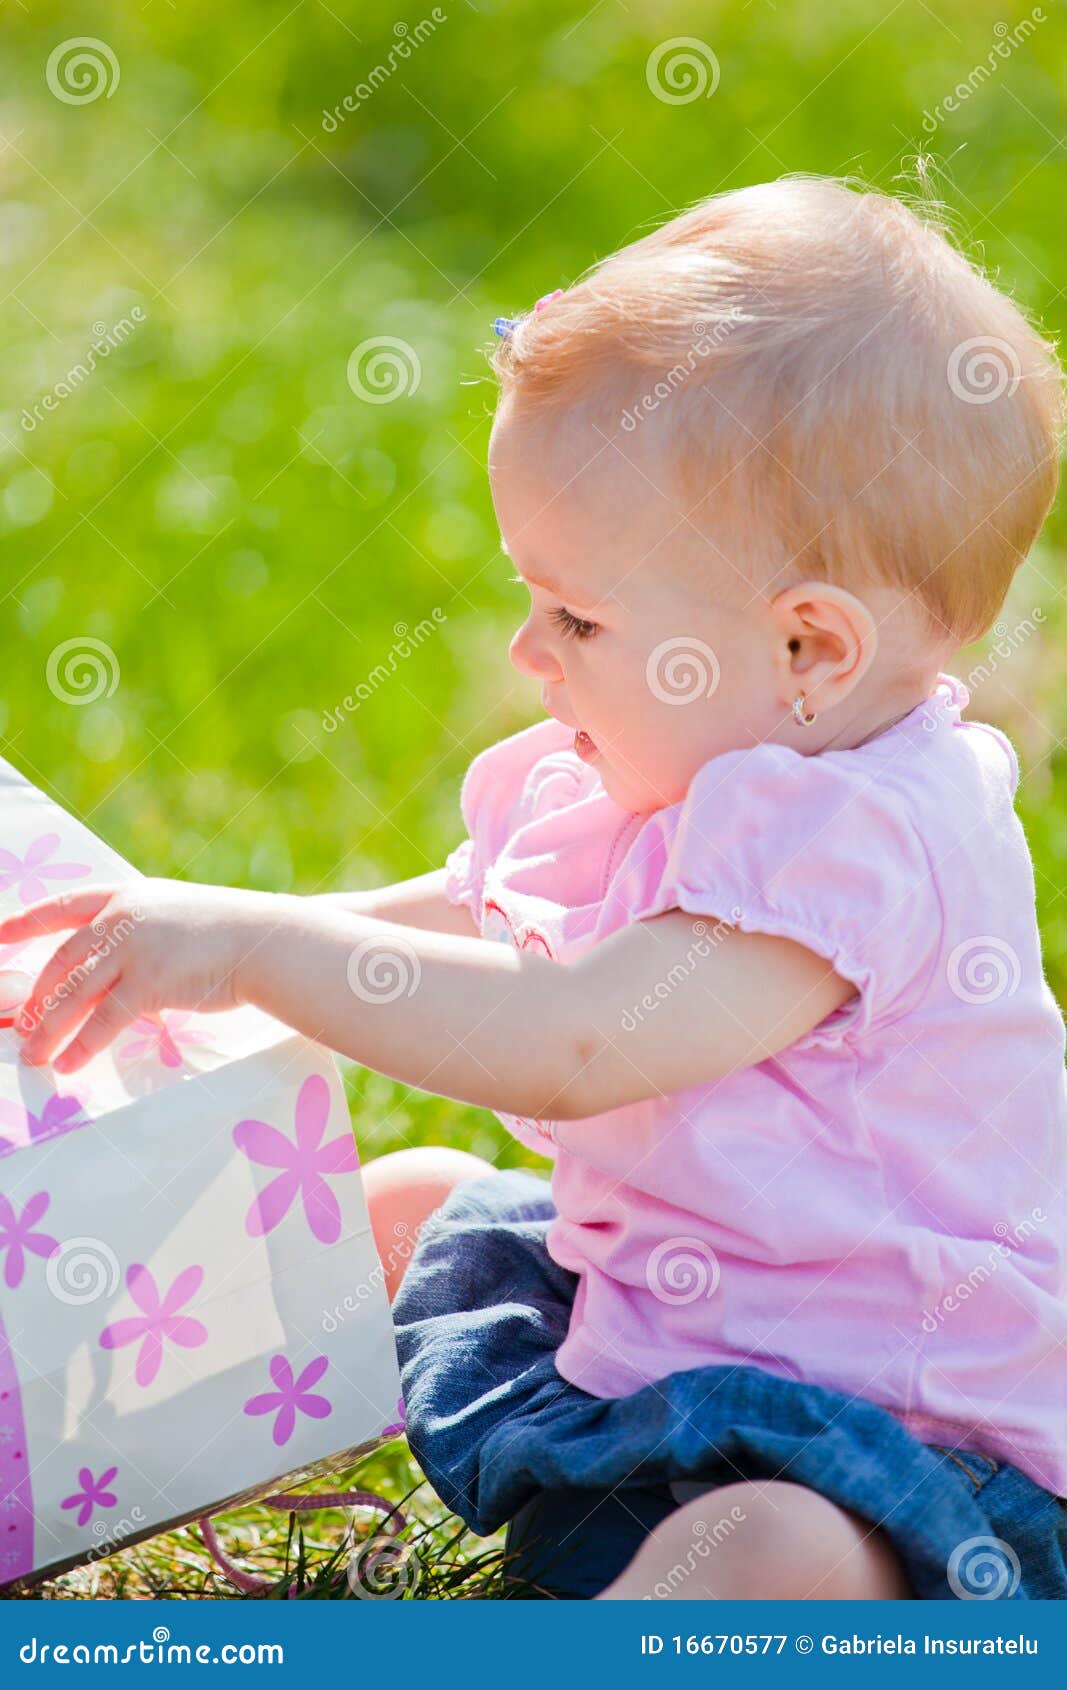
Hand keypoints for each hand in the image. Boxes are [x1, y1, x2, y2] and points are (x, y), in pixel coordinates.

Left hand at [0, 879, 280, 1072]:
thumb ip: (138, 939)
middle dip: (35, 997)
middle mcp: (122, 919)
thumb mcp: (173, 920)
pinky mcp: (148, 983)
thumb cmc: (228, 933)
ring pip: (74, 994)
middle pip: (62, 960)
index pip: (64, 906)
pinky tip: (69, 1062)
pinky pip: (104, 1020)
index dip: (27, 920)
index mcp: (127, 897)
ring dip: (48, 1028)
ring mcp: (133, 949)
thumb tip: (113, 974)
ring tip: (32, 1054)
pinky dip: (82, 1044)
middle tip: (16, 1023)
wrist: (264, 941)